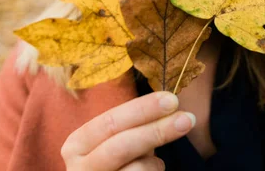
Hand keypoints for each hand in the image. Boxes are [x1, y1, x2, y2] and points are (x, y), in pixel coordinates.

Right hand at [61, 91, 195, 169]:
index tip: (172, 100)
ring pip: (136, 170)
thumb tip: (168, 106)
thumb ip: (131, 125)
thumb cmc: (113, 162)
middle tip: (187, 119)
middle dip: (157, 130)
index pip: (110, 121)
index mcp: (77, 143)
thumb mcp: (112, 140)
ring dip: (154, 163)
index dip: (142, 109)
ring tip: (152, 163)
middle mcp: (78, 168)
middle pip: (122, 146)